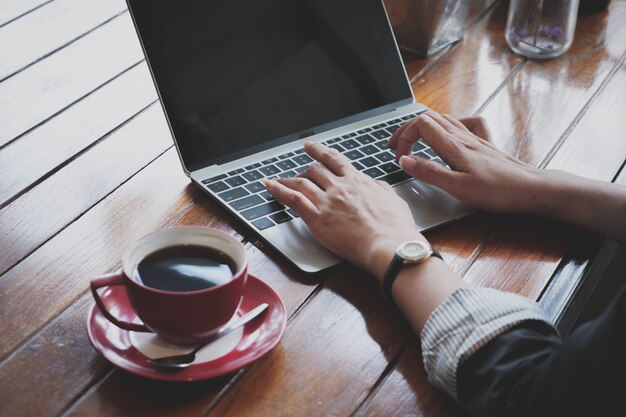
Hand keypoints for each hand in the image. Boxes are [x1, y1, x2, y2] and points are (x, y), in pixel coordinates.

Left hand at [264, 142, 424, 280]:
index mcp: (358, 181)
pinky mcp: (317, 218)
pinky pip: (292, 199)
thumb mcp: (393, 199)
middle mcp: (340, 186)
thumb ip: (381, 189)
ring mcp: (327, 201)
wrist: (389, 245)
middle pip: (315, 170)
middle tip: (298, 169)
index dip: (319, 151)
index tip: (311, 147)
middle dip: (305, 169)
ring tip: (279, 179)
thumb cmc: (395, 228)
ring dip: (288, 179)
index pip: (334, 160)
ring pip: (301, 182)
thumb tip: (375, 184)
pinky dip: (278, 190)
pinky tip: (269, 186)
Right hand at [388, 111, 540, 212]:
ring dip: (423, 126)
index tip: (400, 158)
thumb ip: (429, 172)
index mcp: (453, 146)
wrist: (531, 189)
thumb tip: (405, 160)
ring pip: (444, 119)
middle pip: (428, 118)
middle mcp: (463, 137)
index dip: (404, 137)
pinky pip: (466, 123)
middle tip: (395, 147)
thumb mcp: (457, 187)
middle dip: (407, 130)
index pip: (420, 124)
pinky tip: (450, 133)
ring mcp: (475, 138)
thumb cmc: (497, 191)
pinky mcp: (484, 144)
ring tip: (413, 141)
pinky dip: (452, 123)